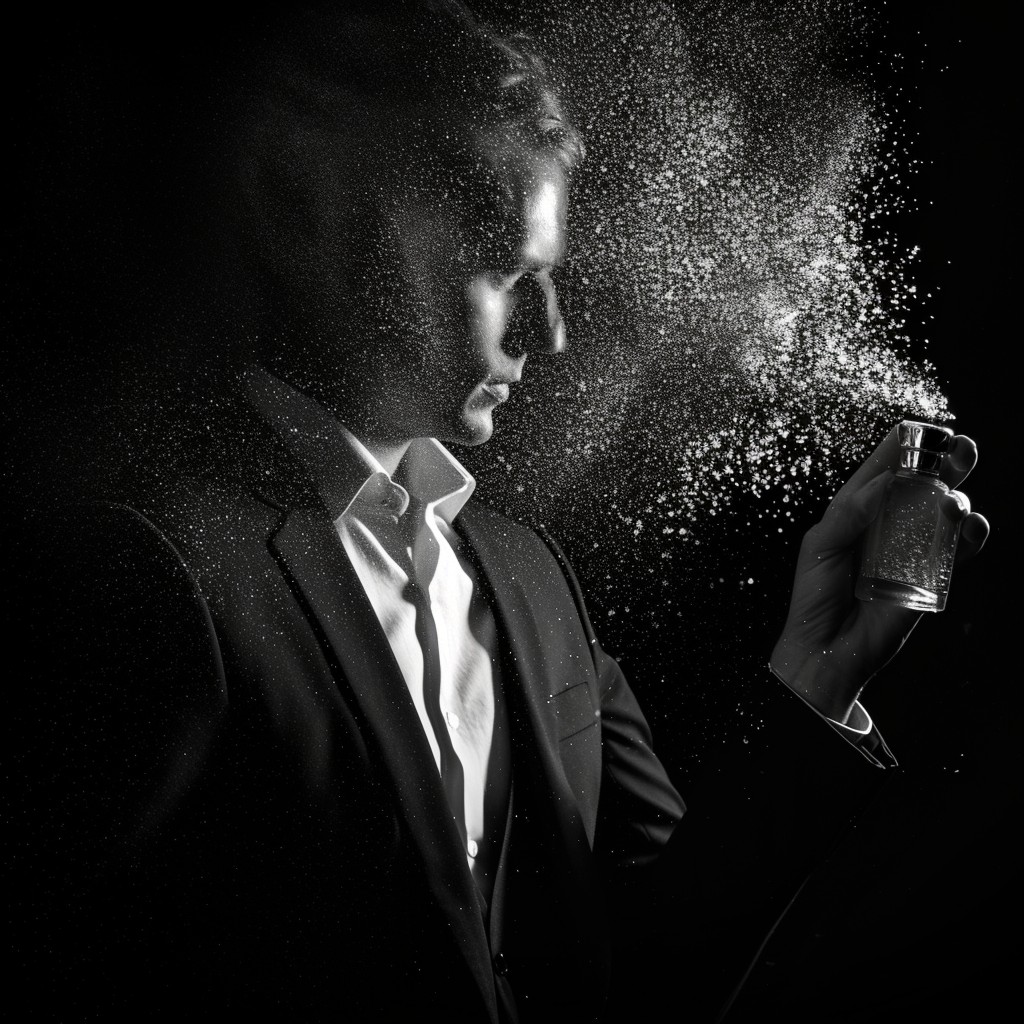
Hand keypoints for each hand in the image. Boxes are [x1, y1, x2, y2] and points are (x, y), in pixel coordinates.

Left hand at [770, 426, 988, 723]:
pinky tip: (969, 526)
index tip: (924, 426)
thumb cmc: (814, 595)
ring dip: (957, 499)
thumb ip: (850, 512)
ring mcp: (912, 549)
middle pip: (924, 484)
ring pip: (946, 513)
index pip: (884, 468)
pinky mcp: (930, 577)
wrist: (825, 648)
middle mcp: (889, 524)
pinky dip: (969, 535)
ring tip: (953, 501)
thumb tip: (887, 482)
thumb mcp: (821, 545)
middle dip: (946, 462)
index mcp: (857, 510)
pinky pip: (957, 550)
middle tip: (962, 446)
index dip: (904, 445)